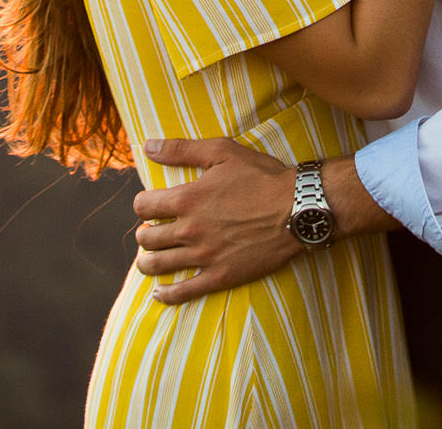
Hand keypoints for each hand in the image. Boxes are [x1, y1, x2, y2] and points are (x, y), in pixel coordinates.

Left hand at [130, 137, 298, 302]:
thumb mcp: (223, 152)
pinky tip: (160, 292)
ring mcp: (204, 256)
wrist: (298, 208)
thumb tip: (148, 146)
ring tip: (149, 260)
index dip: (143, 205)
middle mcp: (190, 229)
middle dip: (144, 234)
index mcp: (188, 198)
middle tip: (152, 232)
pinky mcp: (220, 276)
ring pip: (158, 265)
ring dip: (147, 263)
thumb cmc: (263, 176)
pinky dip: (166, 295)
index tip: (150, 207)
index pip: (143, 206)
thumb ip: (182, 149)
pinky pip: (183, 292)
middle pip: (147, 238)